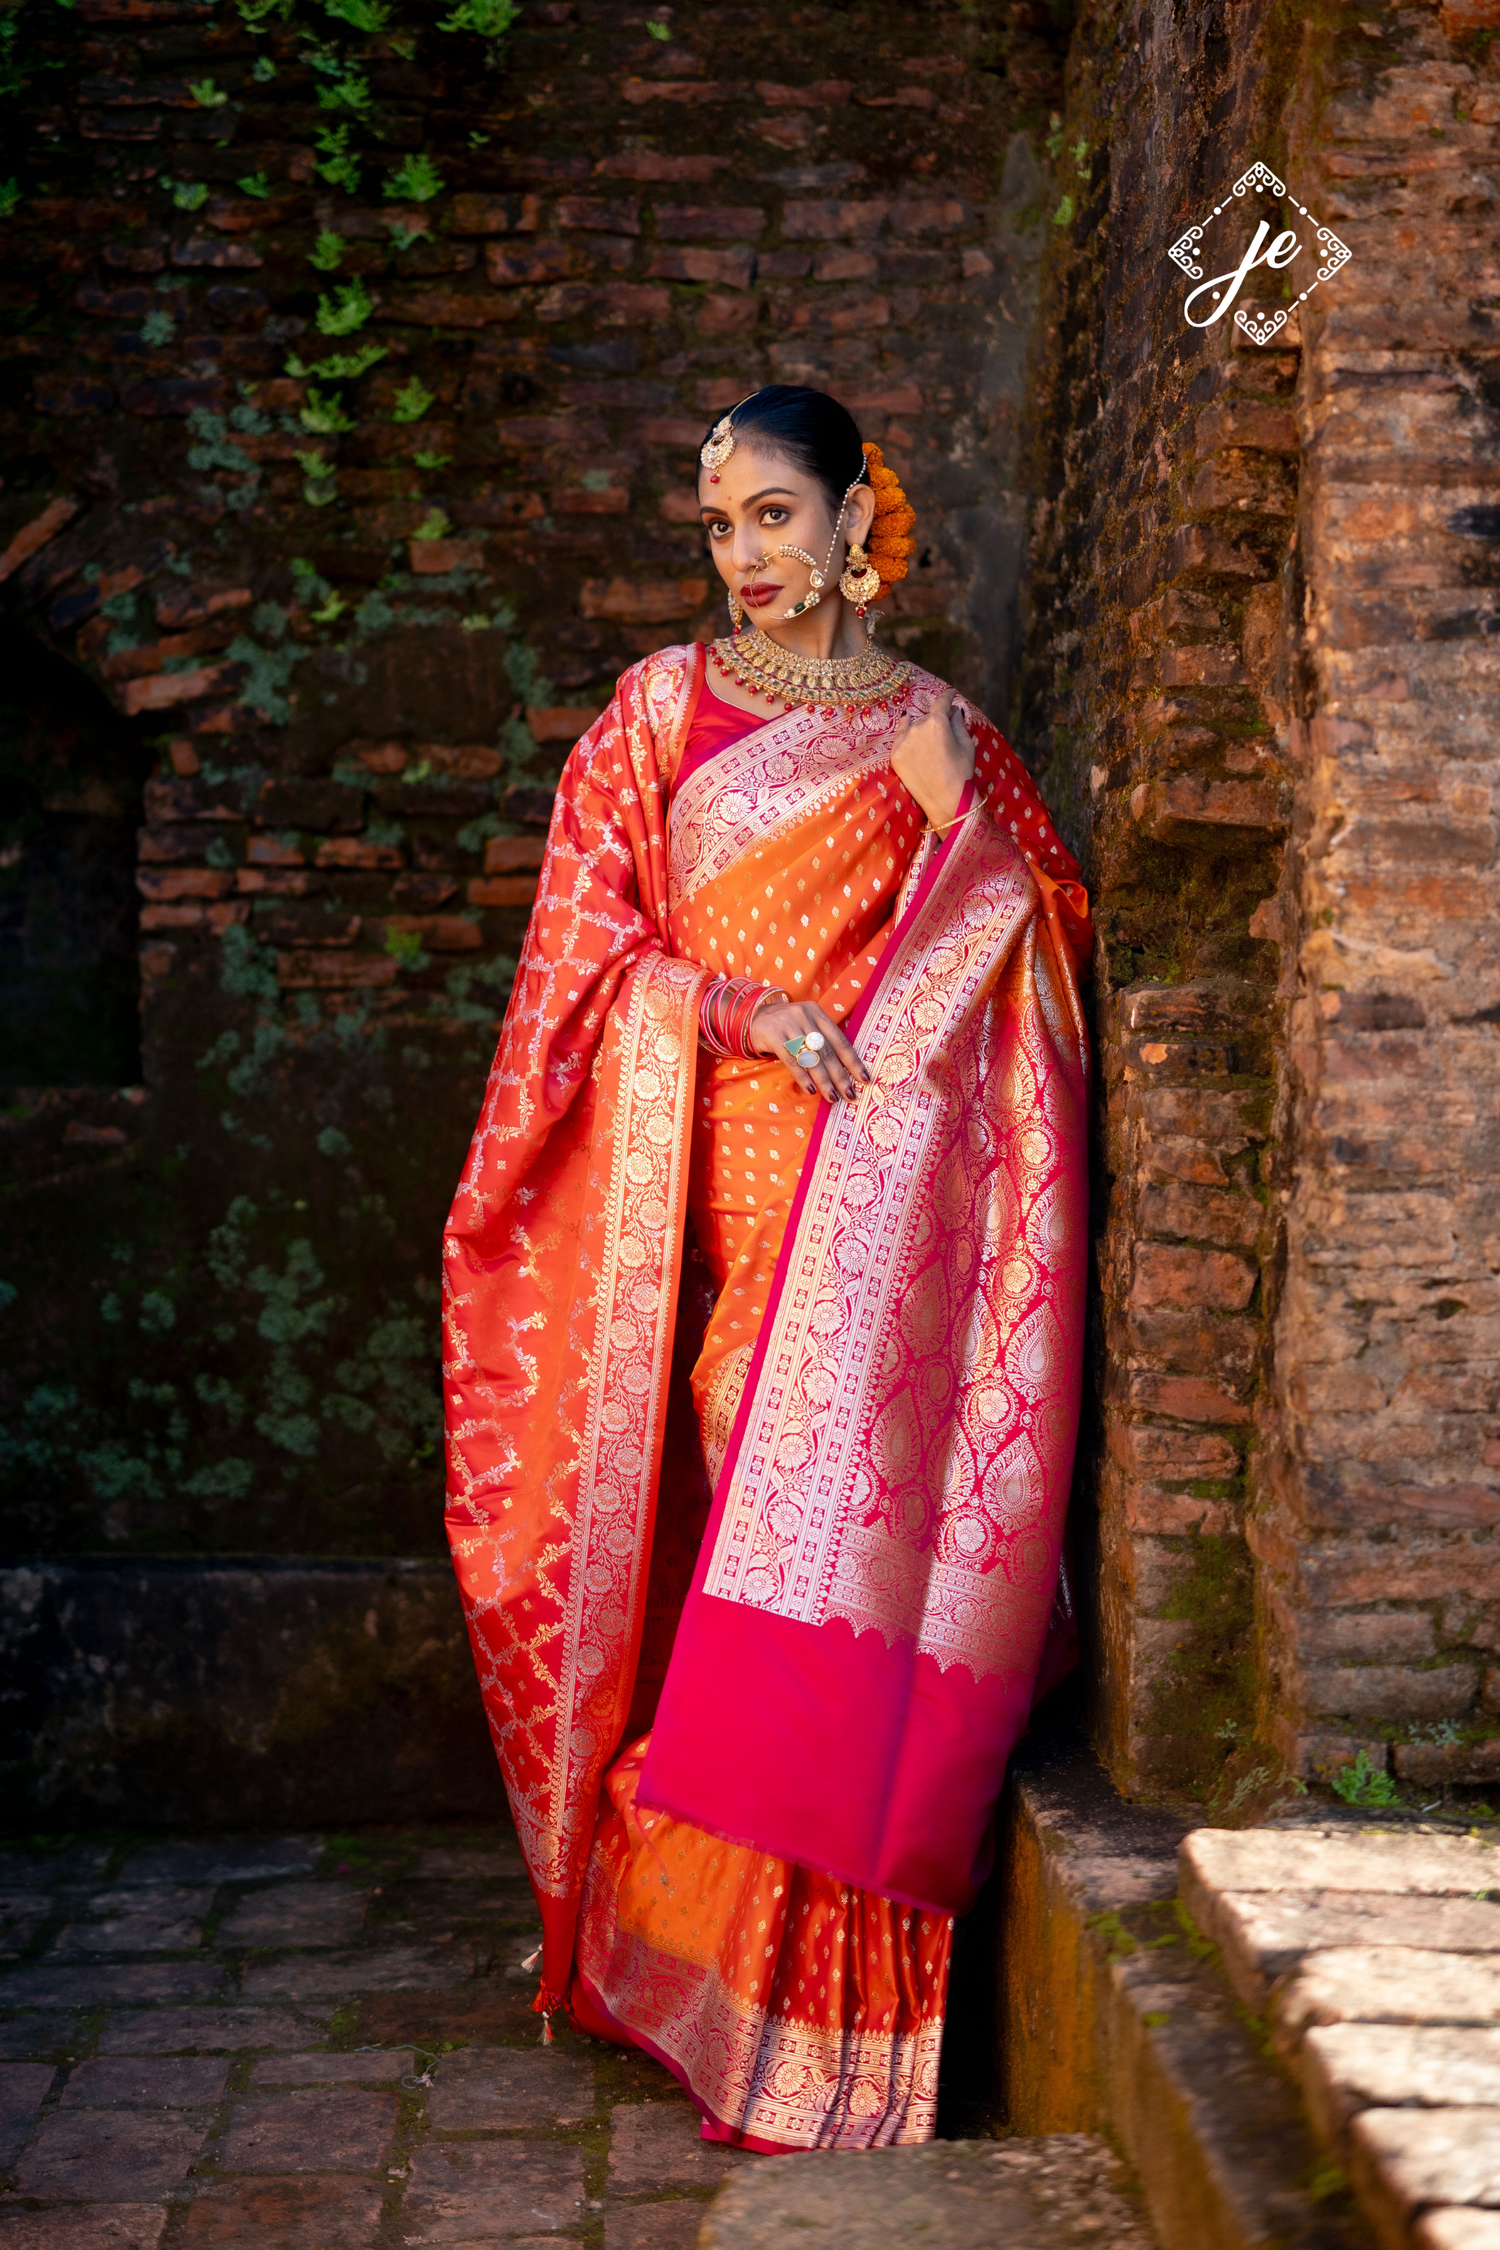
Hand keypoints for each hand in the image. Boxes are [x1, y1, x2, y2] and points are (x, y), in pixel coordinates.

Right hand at [749, 996, 869, 1103]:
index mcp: (817, 1013)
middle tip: (850, 1095)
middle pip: (827, 1051)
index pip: (840, 1040)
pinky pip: (792, 1060)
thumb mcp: (806, 1024)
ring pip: (811, 1057)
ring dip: (823, 1081)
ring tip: (833, 1097)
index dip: (853, 1061)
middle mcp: (805, 1016)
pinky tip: (811, 1090)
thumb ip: (822, 1039)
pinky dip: (802, 1077)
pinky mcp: (773, 1035)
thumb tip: (846, 1068)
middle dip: (840, 1076)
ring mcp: (788, 1024)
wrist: (752, 1017)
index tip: (865, 1078)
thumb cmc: (785, 1027)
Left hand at [891, 688, 975, 828]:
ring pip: (914, 726)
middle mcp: (917, 728)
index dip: (948, 695)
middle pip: (928, 716)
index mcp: (937, 723)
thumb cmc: (961, 772)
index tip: (951, 693)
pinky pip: (900, 737)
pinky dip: (907, 734)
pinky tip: (911, 731)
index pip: (942, 701)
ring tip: (931, 740)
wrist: (946, 801)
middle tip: (946, 728)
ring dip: (922, 727)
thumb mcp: (966, 744)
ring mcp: (903, 742)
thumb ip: (958, 722)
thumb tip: (953, 710)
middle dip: (938, 718)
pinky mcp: (895, 755)